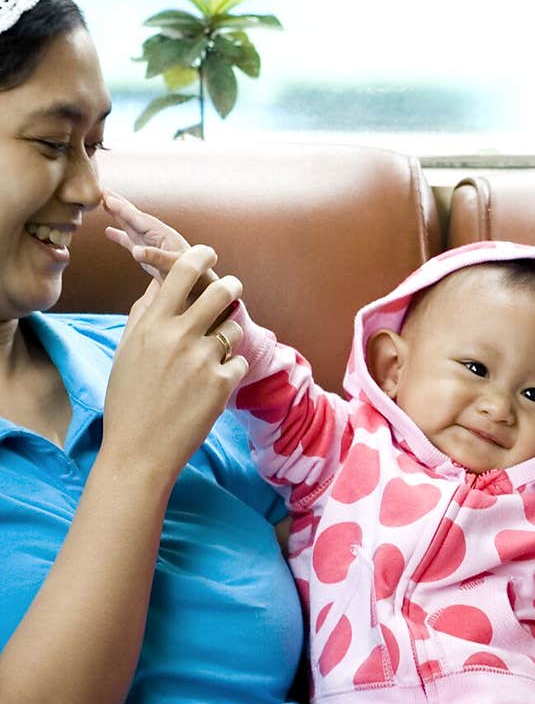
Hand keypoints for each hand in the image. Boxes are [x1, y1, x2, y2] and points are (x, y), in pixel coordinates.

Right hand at [101, 243, 247, 481]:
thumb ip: (143, 315)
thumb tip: (158, 284)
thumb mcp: (126, 352)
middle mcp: (178, 337)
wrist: (139, 451)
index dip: (200, 255)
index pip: (181, 272)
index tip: (209, 253)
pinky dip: (229, 372)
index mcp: (151, 325)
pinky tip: (210, 388)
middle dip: (231, 285)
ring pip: (234, 328)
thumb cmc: (128, 401)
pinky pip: (239, 362)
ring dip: (227, 337)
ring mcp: (202, 360)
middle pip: (221, 289)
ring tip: (209, 358)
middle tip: (231, 288)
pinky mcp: (222, 384)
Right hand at [103, 191, 202, 283]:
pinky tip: (109, 231)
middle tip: (102, 191)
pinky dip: (119, 235)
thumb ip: (155, 257)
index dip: (122, 209)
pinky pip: (130, 240)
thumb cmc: (191, 274)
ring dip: (117, 215)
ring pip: (130, 225)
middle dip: (118, 204)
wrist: (200, 285)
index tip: (107, 197)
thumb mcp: (173, 265)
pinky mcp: (148, 254)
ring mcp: (151, 243)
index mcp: (162, 234)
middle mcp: (155, 235)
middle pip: (133, 216)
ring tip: (103, 203)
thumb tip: (136, 251)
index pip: (138, 218)